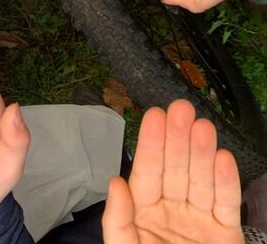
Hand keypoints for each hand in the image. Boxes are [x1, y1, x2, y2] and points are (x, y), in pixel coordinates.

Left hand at [103, 100, 243, 242]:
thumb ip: (118, 221)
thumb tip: (114, 181)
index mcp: (142, 212)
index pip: (146, 172)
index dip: (150, 143)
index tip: (153, 114)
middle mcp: (170, 211)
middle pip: (174, 169)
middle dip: (177, 139)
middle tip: (180, 108)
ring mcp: (199, 222)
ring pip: (200, 181)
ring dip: (201, 152)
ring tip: (202, 126)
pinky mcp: (224, 235)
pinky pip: (224, 205)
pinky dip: (225, 183)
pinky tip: (223, 158)